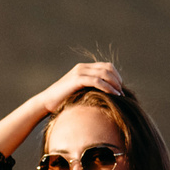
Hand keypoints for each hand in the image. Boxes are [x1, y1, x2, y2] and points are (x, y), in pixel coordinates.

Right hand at [0, 63, 127, 157]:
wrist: (46, 103)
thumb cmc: (62, 102)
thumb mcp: (79, 93)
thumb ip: (90, 91)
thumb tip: (105, 99)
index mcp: (83, 69)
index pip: (107, 67)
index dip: (116, 76)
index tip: (120, 89)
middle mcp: (82, 67)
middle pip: (108, 68)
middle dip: (118, 80)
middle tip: (122, 93)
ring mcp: (79, 72)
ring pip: (105, 73)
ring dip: (115, 83)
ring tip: (120, 95)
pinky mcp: (77, 79)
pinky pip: (97, 80)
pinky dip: (108, 87)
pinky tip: (114, 95)